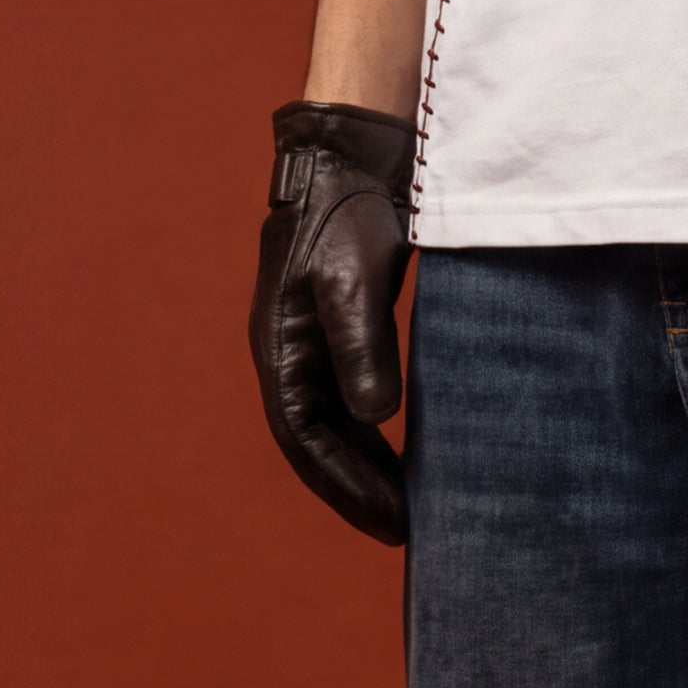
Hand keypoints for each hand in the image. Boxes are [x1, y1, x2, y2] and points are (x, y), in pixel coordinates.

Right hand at [250, 101, 416, 542]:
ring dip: (364, 467)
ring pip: (332, 425)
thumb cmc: (348, 212)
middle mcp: (287, 353)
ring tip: (407, 506)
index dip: (345, 486)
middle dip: (356, 490)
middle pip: (316, 443)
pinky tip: (402, 452)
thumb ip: (363, 347)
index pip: (305, 439)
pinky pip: (348, 399)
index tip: (392, 522)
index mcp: (280, 348)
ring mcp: (309, 342)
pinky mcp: (337, 328)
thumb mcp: (353, 279)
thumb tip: (375, 418)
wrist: (350, 154)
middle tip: (405, 532)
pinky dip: (372, 433)